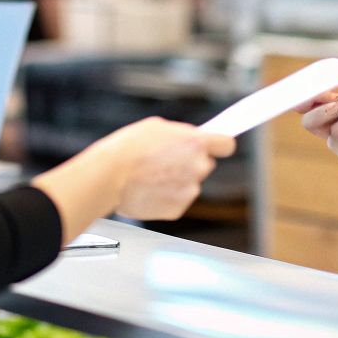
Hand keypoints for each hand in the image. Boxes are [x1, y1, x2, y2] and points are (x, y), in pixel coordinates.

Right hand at [91, 117, 233, 220]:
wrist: (109, 176)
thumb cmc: (128, 148)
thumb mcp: (157, 127)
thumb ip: (181, 135)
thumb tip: (190, 140)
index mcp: (196, 143)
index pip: (227, 145)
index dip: (219, 146)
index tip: (216, 147)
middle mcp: (198, 167)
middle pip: (205, 165)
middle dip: (190, 163)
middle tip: (167, 160)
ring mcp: (189, 191)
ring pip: (190, 184)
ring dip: (176, 181)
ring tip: (150, 175)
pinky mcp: (177, 210)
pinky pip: (177, 200)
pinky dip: (166, 197)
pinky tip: (148, 189)